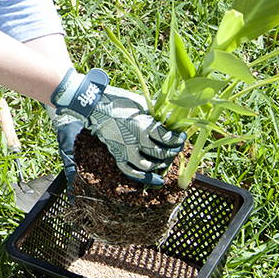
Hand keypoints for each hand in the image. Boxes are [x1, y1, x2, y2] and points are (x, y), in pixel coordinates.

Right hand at [51, 68, 185, 184]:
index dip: (177, 140)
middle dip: (171, 152)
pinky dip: (140, 176)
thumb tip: (172, 120)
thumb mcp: (142, 104)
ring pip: (146, 165)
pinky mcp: (116, 153)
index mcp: (143, 126)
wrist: (96, 105)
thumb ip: (157, 114)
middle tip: (176, 149)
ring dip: (158, 165)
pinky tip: (151, 177)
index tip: (182, 138)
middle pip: (159, 153)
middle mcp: (135, 140)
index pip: (166, 138)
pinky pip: (128, 170)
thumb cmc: (120, 100)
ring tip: (164, 160)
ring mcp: (124, 149)